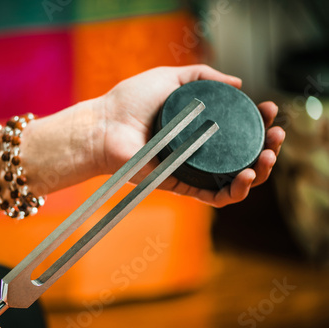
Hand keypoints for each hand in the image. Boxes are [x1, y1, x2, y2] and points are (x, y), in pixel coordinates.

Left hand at [98, 65, 284, 206]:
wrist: (106, 126)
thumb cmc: (131, 102)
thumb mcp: (170, 78)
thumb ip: (202, 76)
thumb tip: (239, 82)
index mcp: (199, 126)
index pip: (238, 128)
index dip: (259, 121)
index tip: (270, 110)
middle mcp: (199, 149)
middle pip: (243, 155)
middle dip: (268, 146)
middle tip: (277, 134)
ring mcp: (191, 169)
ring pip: (235, 179)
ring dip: (259, 172)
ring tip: (267, 156)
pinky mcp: (181, 186)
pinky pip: (214, 196)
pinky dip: (235, 191)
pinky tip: (246, 176)